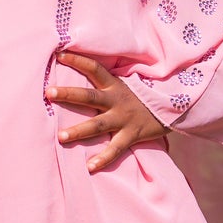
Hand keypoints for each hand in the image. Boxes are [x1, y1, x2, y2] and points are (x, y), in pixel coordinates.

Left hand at [45, 50, 169, 172]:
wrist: (174, 108)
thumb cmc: (143, 98)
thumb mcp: (127, 85)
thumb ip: (107, 83)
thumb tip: (85, 73)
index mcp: (115, 85)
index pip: (94, 68)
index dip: (77, 61)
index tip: (59, 55)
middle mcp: (117, 100)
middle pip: (89, 96)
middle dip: (68, 94)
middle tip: (48, 92)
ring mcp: (124, 119)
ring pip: (98, 125)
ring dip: (79, 131)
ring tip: (61, 137)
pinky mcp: (132, 135)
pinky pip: (115, 149)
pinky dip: (103, 158)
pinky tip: (90, 167)